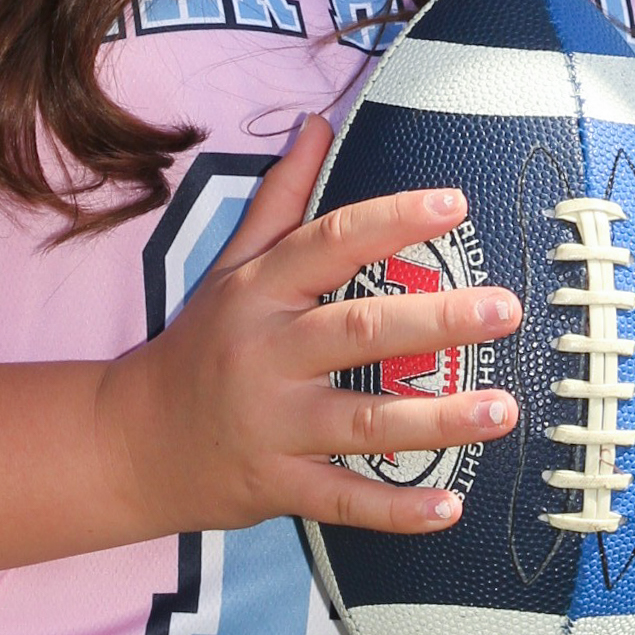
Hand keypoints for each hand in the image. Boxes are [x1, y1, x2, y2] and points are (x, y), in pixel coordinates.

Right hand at [95, 116, 522, 537]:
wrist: (128, 442)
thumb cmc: (199, 346)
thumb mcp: (229, 266)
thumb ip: (279, 198)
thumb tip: (318, 125)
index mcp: (259, 291)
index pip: (331, 243)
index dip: (393, 220)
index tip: (455, 204)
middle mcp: (265, 353)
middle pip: (359, 330)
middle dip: (438, 320)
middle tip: (506, 309)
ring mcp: (271, 424)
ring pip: (364, 421)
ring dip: (438, 419)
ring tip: (502, 409)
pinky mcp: (276, 486)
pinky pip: (343, 499)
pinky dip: (396, 509)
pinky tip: (450, 505)